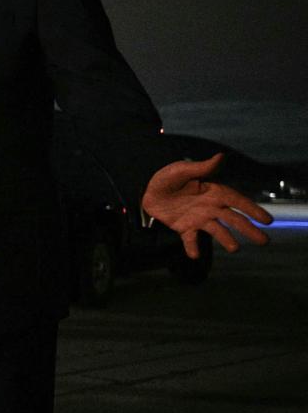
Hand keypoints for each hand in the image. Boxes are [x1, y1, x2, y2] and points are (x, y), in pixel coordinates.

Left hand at [141, 153, 273, 257]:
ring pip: (216, 231)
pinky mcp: (184, 227)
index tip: (267, 220)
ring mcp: (198, 218)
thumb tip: (220, 156)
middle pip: (233, 219)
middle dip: (249, 229)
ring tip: (235, 248)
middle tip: (264, 241)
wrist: (144, 189)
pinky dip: (193, 247)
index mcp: (213, 192)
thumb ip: (201, 168)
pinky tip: (194, 255)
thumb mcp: (181, 170)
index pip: (237, 201)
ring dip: (226, 239)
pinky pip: (190, 239)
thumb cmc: (166, 177)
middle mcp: (210, 207)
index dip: (252, 210)